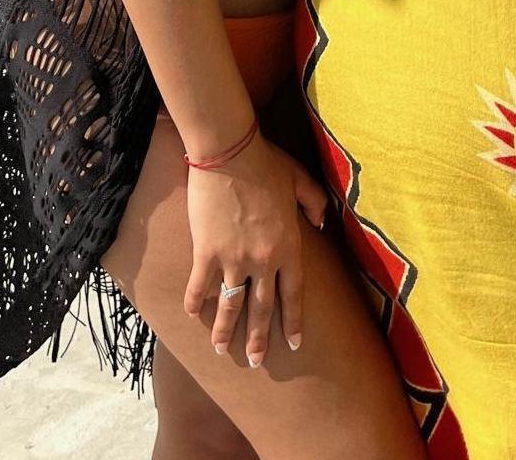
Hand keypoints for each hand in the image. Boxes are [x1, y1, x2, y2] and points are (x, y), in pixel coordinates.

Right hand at [183, 133, 328, 367]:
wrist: (230, 153)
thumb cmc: (267, 162)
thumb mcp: (301, 180)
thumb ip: (315, 203)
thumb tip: (323, 222)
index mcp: (289, 246)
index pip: (294, 294)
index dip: (292, 321)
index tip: (292, 344)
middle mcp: (264, 260)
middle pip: (262, 308)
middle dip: (258, 339)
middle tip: (254, 362)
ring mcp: (234, 258)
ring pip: (231, 305)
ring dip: (226, 331)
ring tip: (220, 350)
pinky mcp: (207, 251)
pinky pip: (200, 285)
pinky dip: (195, 301)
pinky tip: (192, 315)